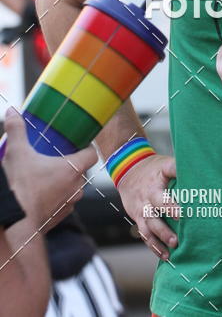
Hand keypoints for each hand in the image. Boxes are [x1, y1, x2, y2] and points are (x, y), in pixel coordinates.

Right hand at [3, 107, 96, 231]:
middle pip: (81, 171)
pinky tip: (41, 195)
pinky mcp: (59, 218)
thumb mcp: (17, 153)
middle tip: (55, 158)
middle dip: (71, 165)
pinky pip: (63, 204)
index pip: (92, 155)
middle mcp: (76, 187)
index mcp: (72, 169)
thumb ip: (17, 130)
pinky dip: (56, 199)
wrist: (14, 225)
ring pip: (73, 189)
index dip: (87, 148)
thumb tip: (13, 111)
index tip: (79, 144)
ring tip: (46, 177)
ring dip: (63, 183)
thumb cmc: (19, 187)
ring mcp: (69, 204)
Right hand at [116, 153, 179, 259]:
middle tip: (182, 220)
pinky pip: (145, 234)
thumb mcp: (165, 163)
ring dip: (162, 236)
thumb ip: (179, 168)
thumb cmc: (153, 169)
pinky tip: (166, 255)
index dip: (179, 182)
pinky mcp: (139, 219)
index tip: (188, 196)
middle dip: (171, 212)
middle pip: (159, 203)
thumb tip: (201, 169)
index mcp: (158, 177)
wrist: (126, 172)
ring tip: (174, 245)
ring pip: (151, 223)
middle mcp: (149, 194)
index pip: (169, 178)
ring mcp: (143, 208)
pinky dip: (154, 246)